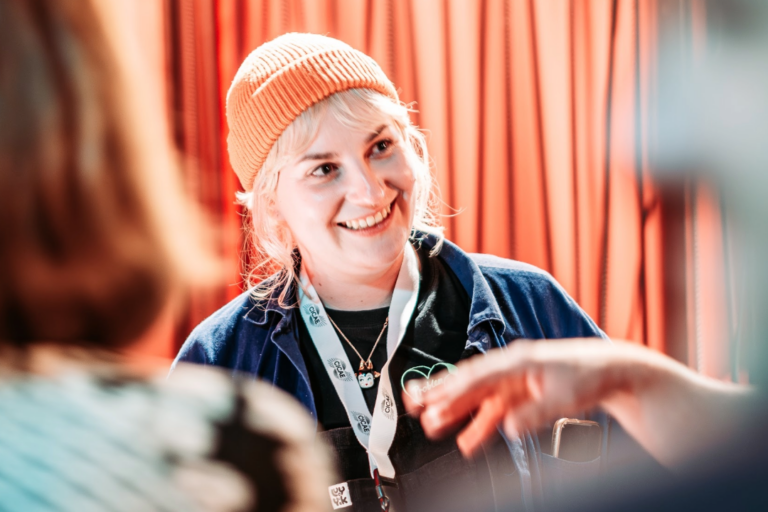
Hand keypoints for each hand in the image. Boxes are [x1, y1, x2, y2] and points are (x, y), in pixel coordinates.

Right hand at [405, 339, 627, 456]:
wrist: (612, 371)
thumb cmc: (589, 374)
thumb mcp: (563, 396)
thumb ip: (533, 412)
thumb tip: (509, 426)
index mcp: (518, 360)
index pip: (478, 376)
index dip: (454, 392)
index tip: (434, 404)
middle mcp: (511, 367)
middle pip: (469, 381)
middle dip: (441, 393)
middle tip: (414, 404)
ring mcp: (514, 382)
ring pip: (476, 397)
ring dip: (454, 410)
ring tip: (430, 423)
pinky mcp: (520, 395)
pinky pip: (492, 410)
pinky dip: (478, 425)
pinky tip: (466, 441)